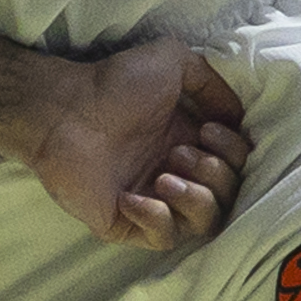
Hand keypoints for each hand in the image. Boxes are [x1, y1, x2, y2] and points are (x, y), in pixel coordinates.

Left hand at [22, 37, 250, 252]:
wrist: (63, 110)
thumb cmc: (113, 84)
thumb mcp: (173, 61)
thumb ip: (213, 83)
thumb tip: (237, 118)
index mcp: (190, 141)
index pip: (236, 165)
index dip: (232, 153)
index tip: (208, 130)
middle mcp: (177, 173)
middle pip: (227, 196)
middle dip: (214, 175)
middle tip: (178, 152)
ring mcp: (153, 201)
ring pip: (203, 225)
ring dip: (196, 201)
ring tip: (166, 177)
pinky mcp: (126, 223)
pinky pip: (163, 239)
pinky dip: (157, 219)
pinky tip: (133, 197)